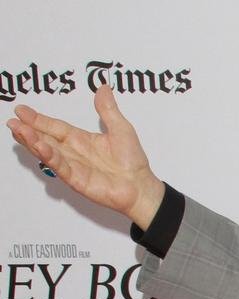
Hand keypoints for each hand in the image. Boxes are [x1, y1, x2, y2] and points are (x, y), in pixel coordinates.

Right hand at [7, 84, 163, 228]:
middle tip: (12, 121)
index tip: (21, 110)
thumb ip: (108, 110)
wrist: (142, 186)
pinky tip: (40, 147)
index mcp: (81, 139)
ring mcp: (74, 167)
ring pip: (49, 152)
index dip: (39, 119)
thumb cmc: (133, 161)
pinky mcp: (78, 180)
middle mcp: (74, 152)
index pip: (56, 127)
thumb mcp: (121, 129)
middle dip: (28, 130)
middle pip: (46, 139)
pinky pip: (61, 167)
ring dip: (33, 142)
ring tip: (18, 131)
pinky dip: (50, 157)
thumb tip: (103, 87)